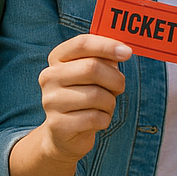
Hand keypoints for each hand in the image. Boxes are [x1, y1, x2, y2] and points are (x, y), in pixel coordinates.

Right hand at [35, 34, 130, 164]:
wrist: (64, 132)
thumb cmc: (85, 94)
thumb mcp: (93, 73)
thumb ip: (104, 58)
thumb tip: (123, 51)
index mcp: (57, 58)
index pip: (82, 43)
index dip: (107, 46)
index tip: (127, 53)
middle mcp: (49, 77)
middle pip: (91, 68)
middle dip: (115, 78)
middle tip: (120, 86)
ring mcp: (50, 101)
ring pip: (96, 96)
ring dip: (110, 101)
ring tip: (106, 105)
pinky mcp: (57, 124)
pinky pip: (94, 118)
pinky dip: (105, 118)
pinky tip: (99, 119)